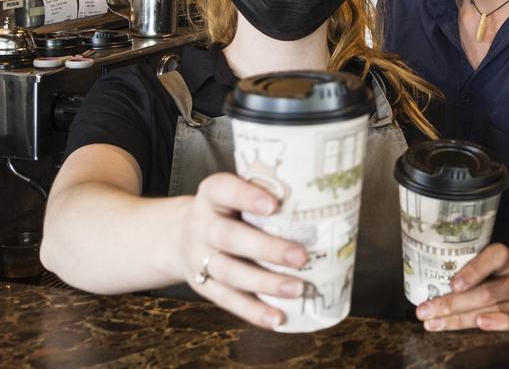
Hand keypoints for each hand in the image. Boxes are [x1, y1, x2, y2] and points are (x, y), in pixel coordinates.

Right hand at [178, 173, 307, 328]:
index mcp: (212, 194)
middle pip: (230, 237)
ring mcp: (199, 257)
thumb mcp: (237, 192)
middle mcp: (202, 225)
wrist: (180, 235)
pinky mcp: (203, 285)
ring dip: (265, 284)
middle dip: (267, 249)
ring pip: (230, 273)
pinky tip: (277, 318)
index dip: (247, 197)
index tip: (274, 204)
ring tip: (297, 289)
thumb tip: (328, 200)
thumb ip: (268, 193)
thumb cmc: (229, 210)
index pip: (225, 189)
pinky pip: (228, 300)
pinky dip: (253, 311)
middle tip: (301, 257)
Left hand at [416, 244, 508, 331]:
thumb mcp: (488, 271)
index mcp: (508, 259)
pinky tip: (479, 325)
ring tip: (434, 323)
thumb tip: (430, 287)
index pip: (495, 257)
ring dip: (460, 319)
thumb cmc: (497, 281)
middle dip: (452, 303)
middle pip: (487, 291)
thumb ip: (468, 274)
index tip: (452, 285)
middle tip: (426, 311)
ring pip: (492, 309)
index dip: (474, 270)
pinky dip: (495, 324)